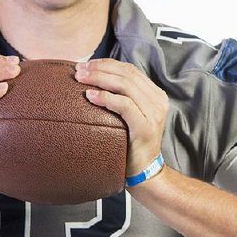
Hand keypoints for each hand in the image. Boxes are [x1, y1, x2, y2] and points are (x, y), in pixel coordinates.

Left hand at [75, 59, 168, 178]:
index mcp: (155, 94)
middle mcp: (158, 100)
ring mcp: (154, 113)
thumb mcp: (130, 116)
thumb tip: (94, 79)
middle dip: (100, 69)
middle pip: (126, 74)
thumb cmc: (131, 144)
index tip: (85, 65)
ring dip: (99, 79)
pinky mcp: (146, 127)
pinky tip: (90, 96)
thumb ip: (121, 98)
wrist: (145, 172)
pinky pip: (124, 105)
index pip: (129, 70)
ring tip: (81, 79)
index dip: (106, 64)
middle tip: (78, 70)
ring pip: (125, 85)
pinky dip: (105, 98)